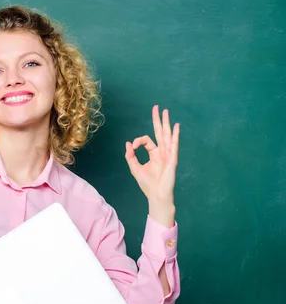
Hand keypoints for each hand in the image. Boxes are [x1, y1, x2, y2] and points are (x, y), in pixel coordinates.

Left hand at [125, 105, 179, 225]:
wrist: (156, 195)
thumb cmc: (148, 184)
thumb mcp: (135, 168)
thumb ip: (130, 156)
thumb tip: (128, 143)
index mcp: (154, 153)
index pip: (147, 140)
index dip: (138, 141)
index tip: (132, 147)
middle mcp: (162, 152)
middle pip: (159, 132)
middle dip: (158, 120)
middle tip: (156, 107)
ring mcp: (168, 155)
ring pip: (166, 136)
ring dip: (166, 123)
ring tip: (166, 111)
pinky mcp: (172, 160)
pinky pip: (173, 146)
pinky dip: (175, 136)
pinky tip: (176, 126)